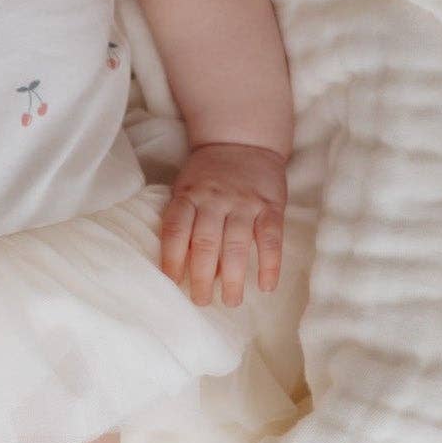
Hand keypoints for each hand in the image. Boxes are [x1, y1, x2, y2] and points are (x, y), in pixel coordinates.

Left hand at [159, 142, 285, 305]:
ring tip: (231, 301)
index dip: (171, 258)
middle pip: (205, 242)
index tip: (171, 284)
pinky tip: (265, 285)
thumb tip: (182, 267)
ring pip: (236, 244)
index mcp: (189, 196)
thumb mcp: (187, 188)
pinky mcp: (270, 206)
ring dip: (233, 277)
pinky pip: (270, 238)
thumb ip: (185, 220)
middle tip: (201, 301)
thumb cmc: (208, 175)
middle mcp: (214, 200)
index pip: (175, 230)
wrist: (243, 140)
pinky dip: (269, 264)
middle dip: (201, 277)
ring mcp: (244, 203)